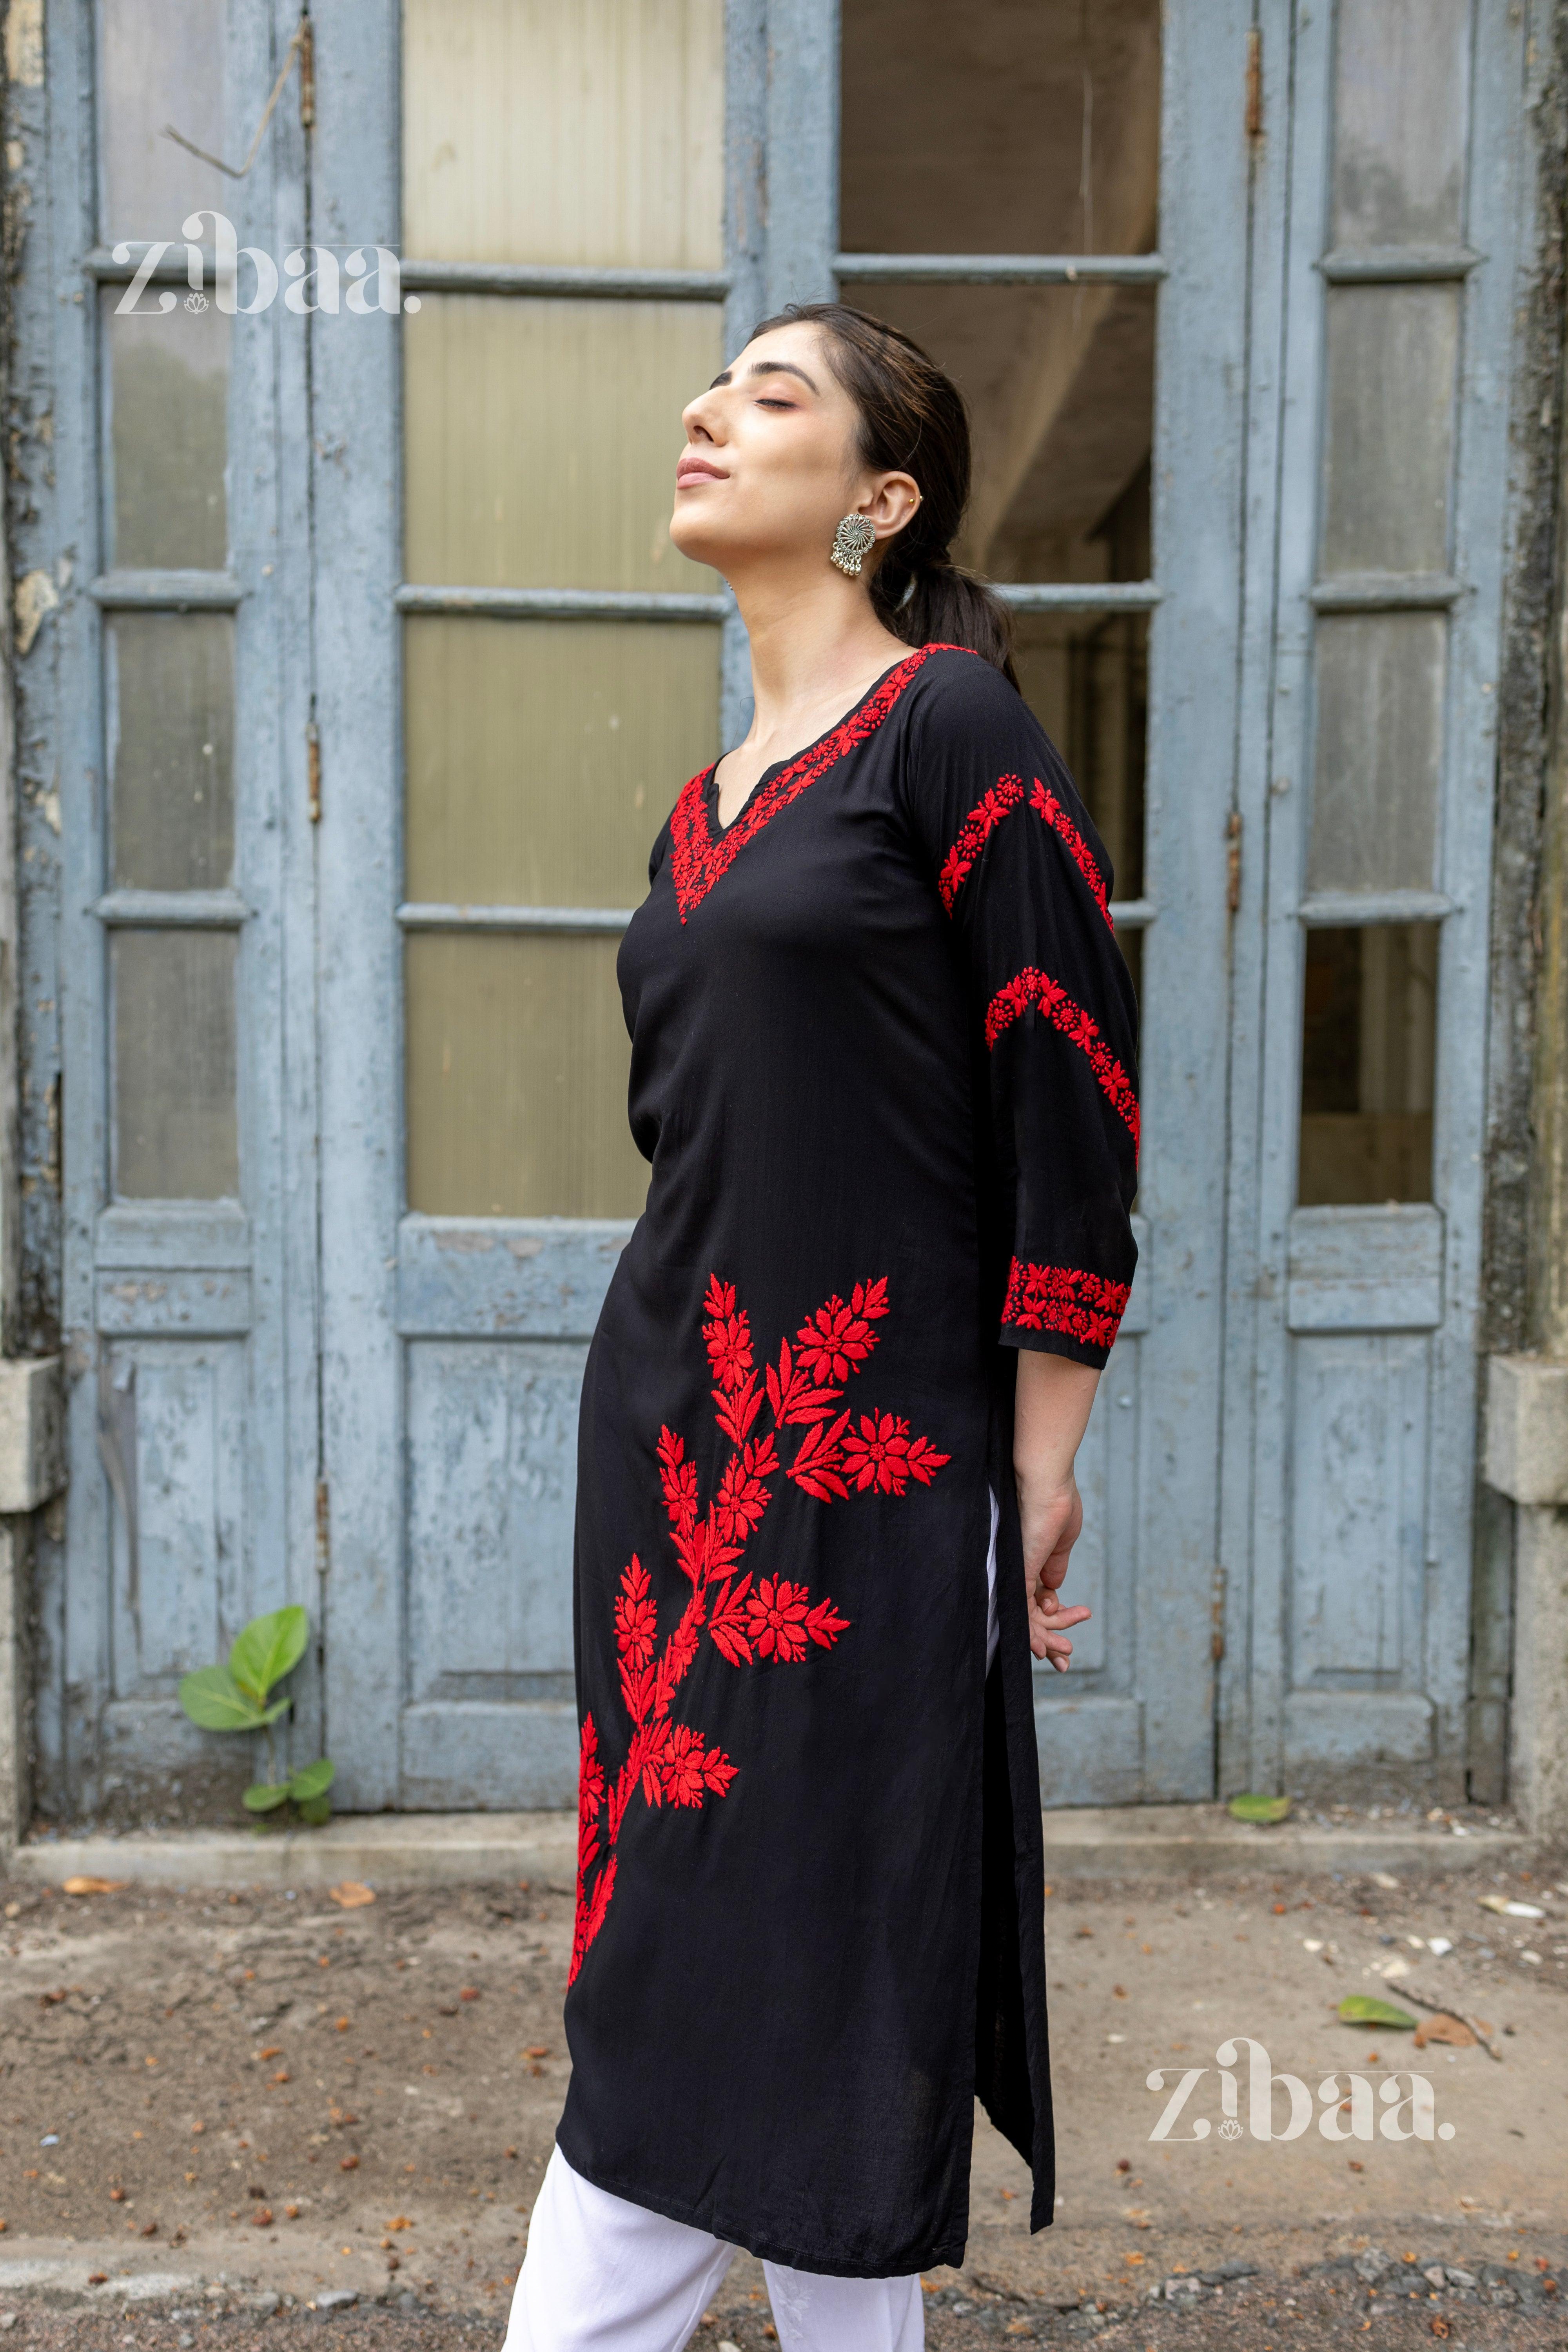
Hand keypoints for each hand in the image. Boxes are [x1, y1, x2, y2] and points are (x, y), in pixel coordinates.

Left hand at [1017, 1471, 1091, 1670]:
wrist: (1047, 1483)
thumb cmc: (1057, 1502)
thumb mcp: (1061, 1543)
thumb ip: (1055, 1567)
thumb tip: (1053, 1589)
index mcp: (1034, 1564)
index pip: (1040, 1603)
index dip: (1055, 1623)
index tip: (1071, 1637)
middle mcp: (1021, 1571)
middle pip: (1032, 1616)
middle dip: (1050, 1642)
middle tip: (1066, 1660)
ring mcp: (1018, 1572)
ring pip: (1026, 1618)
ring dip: (1046, 1641)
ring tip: (1064, 1655)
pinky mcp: (1018, 1572)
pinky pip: (1020, 1610)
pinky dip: (1031, 1632)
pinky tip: (1040, 1649)